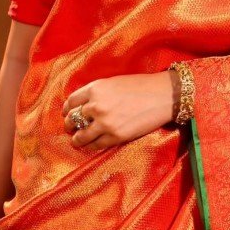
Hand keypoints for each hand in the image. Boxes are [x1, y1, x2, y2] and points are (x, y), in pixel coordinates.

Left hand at [61, 72, 177, 149]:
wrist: (163, 95)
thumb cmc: (141, 86)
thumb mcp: (113, 82)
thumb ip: (98, 93)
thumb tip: (85, 105)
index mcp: (95, 88)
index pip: (71, 101)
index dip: (67, 109)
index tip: (67, 113)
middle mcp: (96, 105)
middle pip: (73, 118)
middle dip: (69, 125)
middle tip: (70, 128)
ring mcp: (105, 122)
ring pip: (81, 135)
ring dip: (77, 139)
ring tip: (77, 140)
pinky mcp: (116, 136)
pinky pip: (96, 145)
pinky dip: (91, 146)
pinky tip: (91, 145)